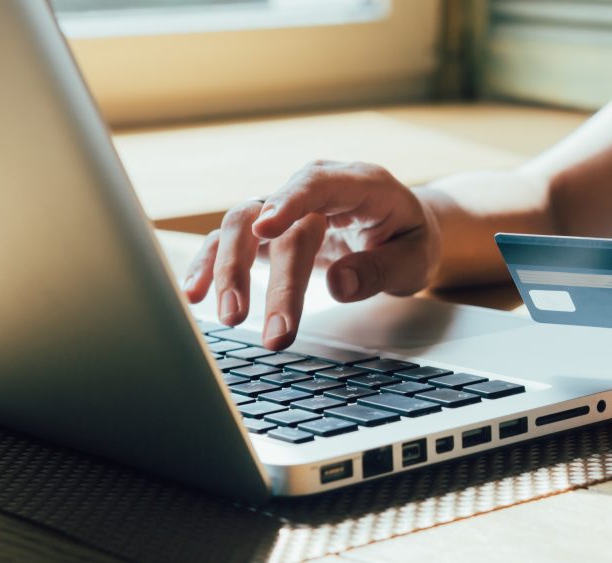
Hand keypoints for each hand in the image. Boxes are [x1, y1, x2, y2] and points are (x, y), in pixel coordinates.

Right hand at [182, 160, 440, 348]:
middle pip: (275, 216)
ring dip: (230, 270)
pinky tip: (195, 293)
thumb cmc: (410, 241)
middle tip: (274, 331)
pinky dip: (212, 264)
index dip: (290, 201)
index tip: (267, 229)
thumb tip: (338, 285)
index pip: (318, 183)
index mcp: (361, 184)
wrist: (403, 232)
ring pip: (243, 224)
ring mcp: (288, 207)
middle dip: (269, 274)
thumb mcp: (415, 258)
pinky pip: (232, 240)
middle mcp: (316, 188)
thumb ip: (381, 270)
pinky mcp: (271, 229)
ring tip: (230, 317)